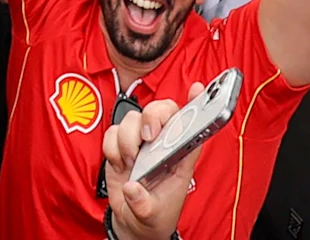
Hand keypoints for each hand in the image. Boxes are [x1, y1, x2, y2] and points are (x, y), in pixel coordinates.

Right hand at [102, 96, 202, 239]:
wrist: (133, 221)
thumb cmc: (153, 214)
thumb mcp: (153, 214)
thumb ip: (142, 203)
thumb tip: (132, 188)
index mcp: (180, 157)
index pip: (193, 126)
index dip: (197, 104)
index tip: (197, 89)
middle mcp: (161, 145)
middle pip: (162, 111)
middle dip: (153, 117)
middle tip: (148, 138)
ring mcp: (141, 143)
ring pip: (134, 118)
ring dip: (128, 138)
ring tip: (131, 161)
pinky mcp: (121, 146)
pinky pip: (112, 132)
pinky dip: (112, 147)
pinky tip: (119, 164)